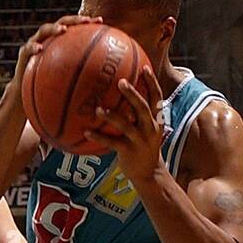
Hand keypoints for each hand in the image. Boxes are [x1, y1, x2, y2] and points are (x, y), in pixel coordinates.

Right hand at [12, 14, 101, 93]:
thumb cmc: (49, 89)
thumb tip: (102, 88)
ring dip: (54, 28)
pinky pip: (28, 48)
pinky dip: (33, 47)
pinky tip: (39, 49)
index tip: (100, 21)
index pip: (75, 27)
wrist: (26, 94)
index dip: (87, 22)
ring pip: (44, 30)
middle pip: (62, 22)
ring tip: (62, 31)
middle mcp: (49, 38)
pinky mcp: (23, 53)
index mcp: (60, 41)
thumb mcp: (67, 84)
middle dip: (74, 19)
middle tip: (85, 21)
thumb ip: (80, 78)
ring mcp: (35, 43)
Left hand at [88, 65, 166, 181]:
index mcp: (156, 120)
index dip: (152, 82)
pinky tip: (86, 132)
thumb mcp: (146, 131)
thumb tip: (122, 99)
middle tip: (120, 82)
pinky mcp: (128, 152)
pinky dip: (99, 137)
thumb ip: (138, 116)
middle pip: (143, 107)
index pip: (157, 98)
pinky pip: (112, 142)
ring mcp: (140, 140)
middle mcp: (150, 128)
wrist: (149, 174)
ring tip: (98, 109)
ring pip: (126, 125)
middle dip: (133, 94)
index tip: (144, 67)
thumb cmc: (143, 148)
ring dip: (111, 116)